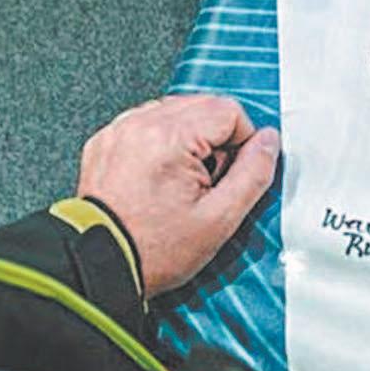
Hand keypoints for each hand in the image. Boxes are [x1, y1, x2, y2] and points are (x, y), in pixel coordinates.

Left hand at [76, 95, 279, 297]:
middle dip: (217, 138)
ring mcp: (119, 131)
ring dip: (190, 137)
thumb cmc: (153, 250)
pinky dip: (162, 142)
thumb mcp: (219, 219)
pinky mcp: (106, 141)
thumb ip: (253, 173)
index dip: (243, 142)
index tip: (231, 174)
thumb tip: (269, 142)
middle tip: (209, 180)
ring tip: (183, 181)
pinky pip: (147, 124)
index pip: (229, 111)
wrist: (100, 266)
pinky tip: (160, 177)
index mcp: (170, 138)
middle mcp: (141, 125)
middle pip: (203, 104)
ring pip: (175, 110)